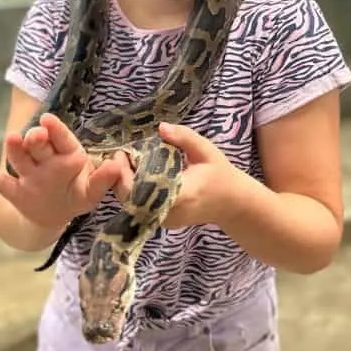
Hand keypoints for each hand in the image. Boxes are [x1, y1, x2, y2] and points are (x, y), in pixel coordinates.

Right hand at [0, 113, 130, 228]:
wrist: (52, 214)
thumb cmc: (75, 194)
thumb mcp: (91, 191)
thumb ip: (102, 180)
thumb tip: (116, 166)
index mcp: (67, 155)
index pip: (62, 140)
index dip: (56, 130)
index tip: (48, 119)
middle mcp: (45, 161)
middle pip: (39, 147)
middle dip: (36, 139)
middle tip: (35, 134)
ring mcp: (29, 176)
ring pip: (21, 160)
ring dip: (16, 150)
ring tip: (11, 140)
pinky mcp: (16, 192)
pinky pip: (5, 186)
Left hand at [113, 122, 236, 228]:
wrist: (231, 204)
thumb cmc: (219, 175)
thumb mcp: (206, 151)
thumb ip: (184, 137)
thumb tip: (161, 127)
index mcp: (181, 194)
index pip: (144, 191)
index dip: (127, 175)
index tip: (123, 154)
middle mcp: (169, 212)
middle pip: (132, 200)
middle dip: (120, 177)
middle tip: (119, 155)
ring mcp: (164, 220)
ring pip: (133, 206)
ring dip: (124, 184)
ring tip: (125, 162)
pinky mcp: (162, 223)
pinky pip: (139, 208)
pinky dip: (133, 192)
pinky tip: (134, 174)